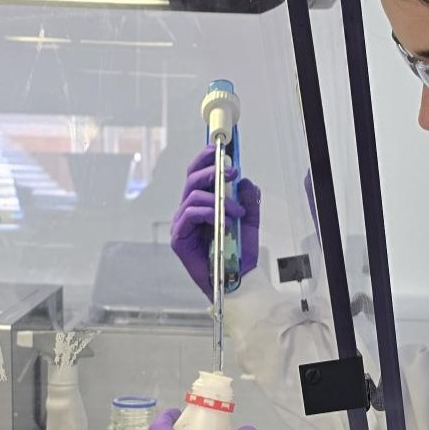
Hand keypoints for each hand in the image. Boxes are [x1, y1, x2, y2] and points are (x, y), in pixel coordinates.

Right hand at [170, 145, 259, 298]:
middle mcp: (188, 212)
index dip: (205, 159)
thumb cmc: (239, 253)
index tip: (219, 150)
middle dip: (211, 171)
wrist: (238, 279)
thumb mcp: (249, 221)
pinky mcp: (179, 238)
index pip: (197, 175)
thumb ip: (248, 200)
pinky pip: (189, 215)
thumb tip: (246, 181)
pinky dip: (207, 213)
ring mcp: (182, 224)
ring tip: (237, 211)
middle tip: (232, 172)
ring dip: (218, 199)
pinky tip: (222, 221)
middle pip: (191, 180)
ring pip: (192, 196)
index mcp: (202, 205)